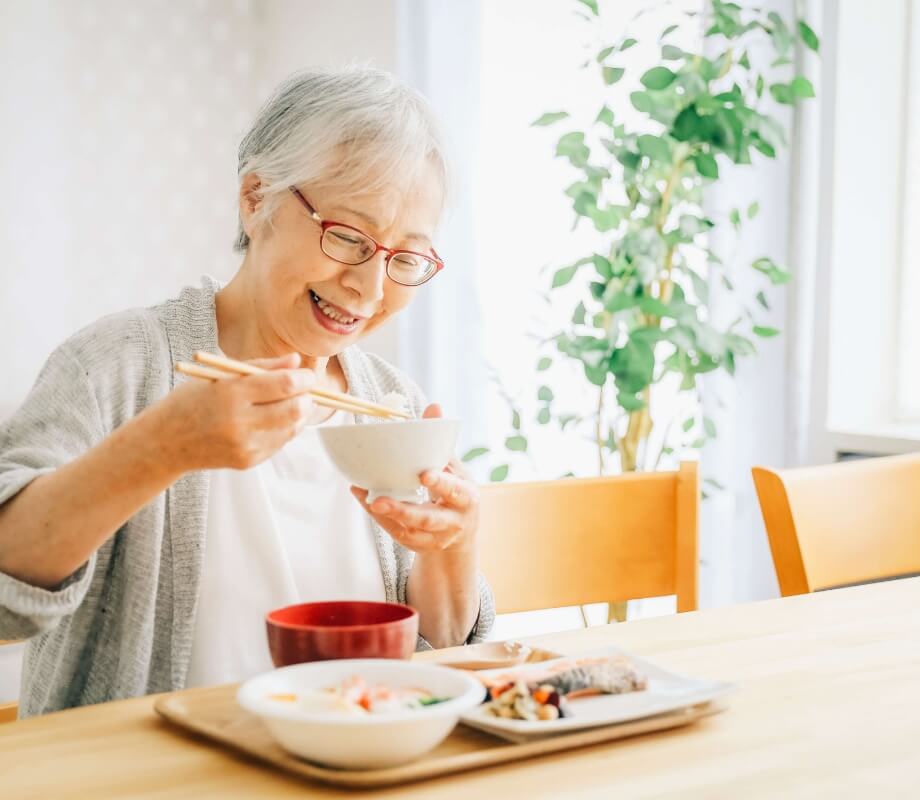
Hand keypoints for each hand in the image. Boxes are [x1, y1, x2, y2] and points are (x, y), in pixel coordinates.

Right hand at [156, 353, 317, 471]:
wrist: (166, 442)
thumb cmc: (194, 400)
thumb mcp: (222, 375)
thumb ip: (262, 367)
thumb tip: (297, 362)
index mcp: (231, 393)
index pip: (284, 385)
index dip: (304, 379)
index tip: (308, 375)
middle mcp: (239, 422)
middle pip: (295, 409)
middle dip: (307, 397)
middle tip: (304, 390)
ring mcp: (245, 445)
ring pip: (292, 427)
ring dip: (298, 414)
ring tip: (288, 403)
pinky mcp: (249, 461)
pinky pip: (280, 442)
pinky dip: (284, 429)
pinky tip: (272, 420)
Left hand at [351, 404, 479, 553]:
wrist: (461, 533)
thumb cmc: (455, 491)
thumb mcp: (455, 468)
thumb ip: (442, 442)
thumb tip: (434, 406)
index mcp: (466, 497)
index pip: (455, 490)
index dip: (441, 483)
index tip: (424, 474)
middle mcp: (453, 521)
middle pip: (428, 518)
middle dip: (404, 510)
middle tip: (379, 499)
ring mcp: (436, 537)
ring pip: (409, 530)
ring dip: (386, 515)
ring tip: (369, 500)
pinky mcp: (419, 545)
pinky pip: (397, 533)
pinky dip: (380, 518)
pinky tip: (366, 500)